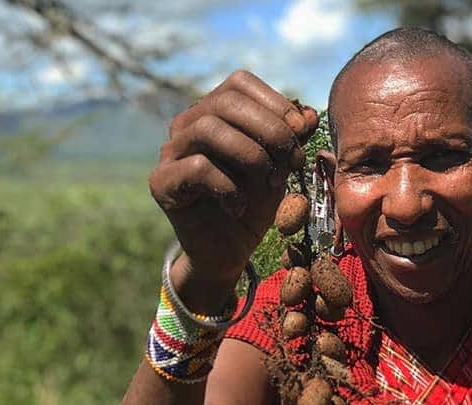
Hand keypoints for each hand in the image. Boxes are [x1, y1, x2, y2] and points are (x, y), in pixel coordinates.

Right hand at [149, 70, 317, 289]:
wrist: (228, 253)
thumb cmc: (253, 206)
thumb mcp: (279, 169)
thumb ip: (291, 141)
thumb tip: (309, 115)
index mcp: (214, 113)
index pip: (240, 84)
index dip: (276, 104)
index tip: (301, 135)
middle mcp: (187, 125)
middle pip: (226, 101)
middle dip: (271, 130)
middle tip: (292, 161)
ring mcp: (171, 152)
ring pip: (209, 129)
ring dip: (252, 155)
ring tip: (270, 183)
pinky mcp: (161, 183)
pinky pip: (197, 168)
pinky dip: (229, 186)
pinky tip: (240, 206)